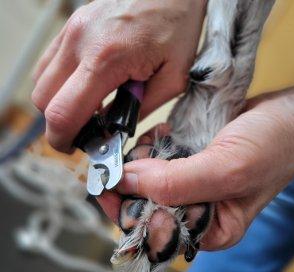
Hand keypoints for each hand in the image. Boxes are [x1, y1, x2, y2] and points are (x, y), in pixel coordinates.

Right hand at [32, 0, 205, 151]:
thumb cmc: (178, 27)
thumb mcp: (171, 79)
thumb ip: (139, 109)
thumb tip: (111, 128)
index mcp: (105, 60)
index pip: (62, 113)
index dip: (62, 139)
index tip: (74, 147)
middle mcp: (79, 42)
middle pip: (43, 100)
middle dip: (59, 123)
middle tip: (84, 130)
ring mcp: (72, 30)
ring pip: (41, 81)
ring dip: (58, 103)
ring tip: (86, 108)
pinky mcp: (72, 26)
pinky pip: (50, 63)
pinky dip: (59, 83)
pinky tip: (84, 86)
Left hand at [98, 86, 293, 249]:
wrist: (289, 116)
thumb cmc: (272, 146)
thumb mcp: (227, 170)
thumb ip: (176, 183)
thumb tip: (126, 181)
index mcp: (208, 230)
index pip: (154, 231)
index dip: (127, 210)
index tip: (110, 183)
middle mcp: (195, 211)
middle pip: (145, 205)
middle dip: (133, 180)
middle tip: (134, 156)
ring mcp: (190, 184)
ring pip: (146, 180)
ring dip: (142, 159)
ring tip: (155, 141)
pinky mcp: (188, 162)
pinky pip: (156, 159)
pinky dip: (151, 146)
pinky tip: (162, 134)